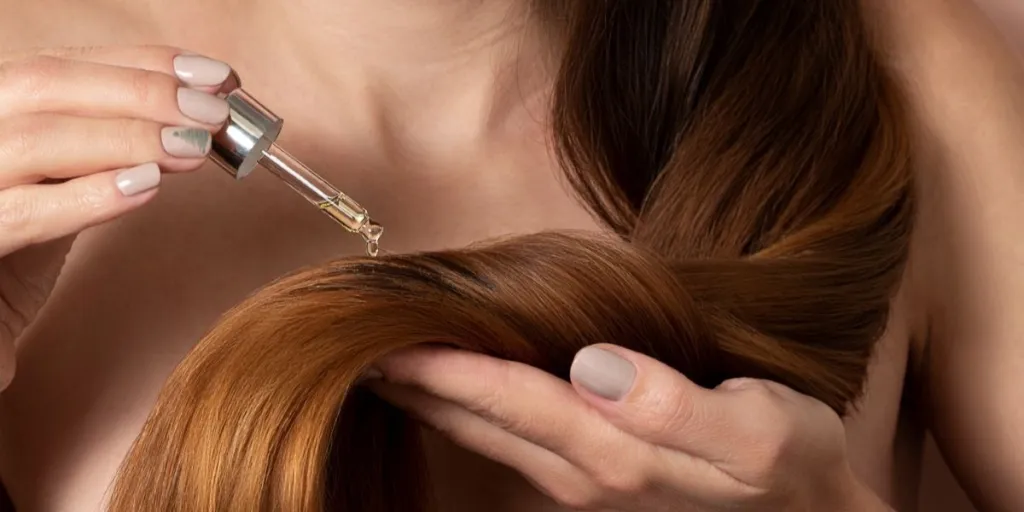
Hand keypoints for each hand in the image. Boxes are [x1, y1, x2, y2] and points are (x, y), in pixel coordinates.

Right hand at [0, 45, 234, 389]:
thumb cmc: (13, 258)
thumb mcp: (58, 189)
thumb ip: (105, 152)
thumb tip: (190, 122)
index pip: (59, 67)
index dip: (138, 63)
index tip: (212, 76)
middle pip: (42, 85)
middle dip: (139, 92)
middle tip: (212, 112)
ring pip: (34, 139)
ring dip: (127, 138)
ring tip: (192, 149)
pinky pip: (21, 212)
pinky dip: (89, 195)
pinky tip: (145, 187)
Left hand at [369, 344, 890, 510]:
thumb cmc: (791, 463)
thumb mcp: (757, 430)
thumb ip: (674, 403)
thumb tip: (592, 363)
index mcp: (613, 452)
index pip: (508, 397)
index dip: (445, 364)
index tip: (385, 332)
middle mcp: (583, 471)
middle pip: (480, 417)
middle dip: (417, 380)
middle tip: (355, 337)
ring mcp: (581, 481)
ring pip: (485, 431)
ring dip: (434, 395)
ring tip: (389, 359)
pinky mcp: (590, 478)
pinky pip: (511, 437)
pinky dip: (471, 407)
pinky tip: (454, 389)